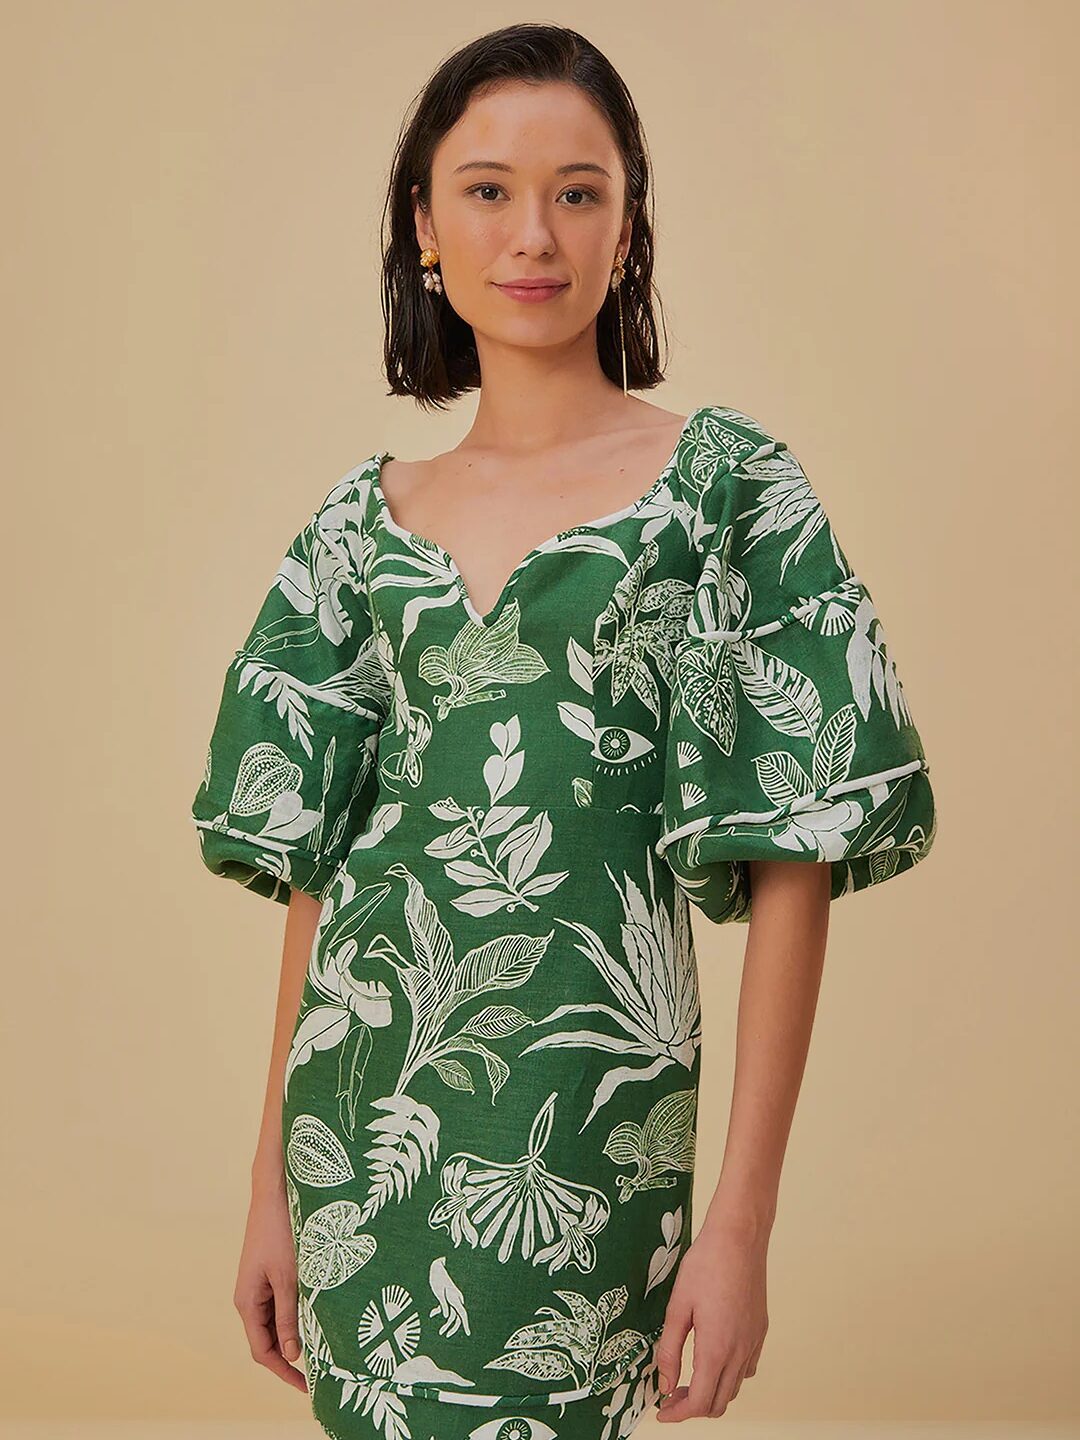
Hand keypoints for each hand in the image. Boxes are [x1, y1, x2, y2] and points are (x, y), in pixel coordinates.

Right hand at [233, 1174, 306, 1392]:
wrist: (275, 1190)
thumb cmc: (280, 1230)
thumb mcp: (289, 1277)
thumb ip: (289, 1315)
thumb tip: (292, 1354)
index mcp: (247, 1301)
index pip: (262, 1351)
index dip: (284, 1371)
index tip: (307, 1386)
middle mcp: (250, 1296)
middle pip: (268, 1339)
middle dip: (291, 1357)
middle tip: (320, 1372)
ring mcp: (259, 1284)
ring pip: (277, 1321)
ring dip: (296, 1334)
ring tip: (323, 1347)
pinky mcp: (270, 1272)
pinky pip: (282, 1303)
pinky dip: (297, 1313)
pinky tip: (318, 1316)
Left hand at [654, 1219, 768, 1421]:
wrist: (738, 1237)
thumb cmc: (705, 1264)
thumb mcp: (677, 1306)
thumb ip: (669, 1350)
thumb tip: (664, 1384)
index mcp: (717, 1348)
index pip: (699, 1402)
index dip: (678, 1414)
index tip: (662, 1411)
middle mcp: (740, 1351)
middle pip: (718, 1402)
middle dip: (692, 1407)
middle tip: (670, 1395)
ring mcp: (753, 1342)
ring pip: (734, 1388)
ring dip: (710, 1392)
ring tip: (687, 1379)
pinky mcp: (760, 1331)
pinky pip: (746, 1368)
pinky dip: (729, 1376)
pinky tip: (712, 1359)